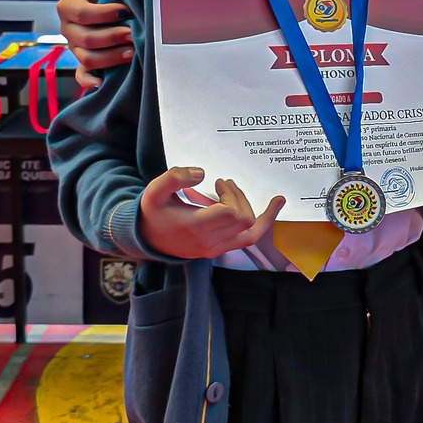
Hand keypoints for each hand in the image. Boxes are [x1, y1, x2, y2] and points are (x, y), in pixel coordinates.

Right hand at [57, 0, 132, 90]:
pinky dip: (90, 82)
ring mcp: (75, 48)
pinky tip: (103, 84)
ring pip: (88, 59)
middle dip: (111, 37)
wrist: (111, 0)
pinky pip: (82, 77)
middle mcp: (68, 29)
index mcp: (67, 6)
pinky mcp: (84, 63)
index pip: (82, 13)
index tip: (125, 10)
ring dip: (111, 58)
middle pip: (85, 39)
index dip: (103, 14)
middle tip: (132, 33)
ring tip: (132, 52)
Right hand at [139, 167, 285, 259]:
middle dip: (238, 197)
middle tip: (225, 185)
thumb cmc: (153, 212)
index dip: (231, 194)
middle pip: (243, 219)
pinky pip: (249, 239)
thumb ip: (174, 178)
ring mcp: (216, 248)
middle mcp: (209, 241)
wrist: (148, 239)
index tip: (219, 183)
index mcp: (194, 226)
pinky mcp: (220, 249)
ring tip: (240, 192)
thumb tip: (202, 173)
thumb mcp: (154, 191)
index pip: (230, 212)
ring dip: (250, 208)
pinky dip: (264, 223)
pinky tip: (275, 207)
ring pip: (251, 231)